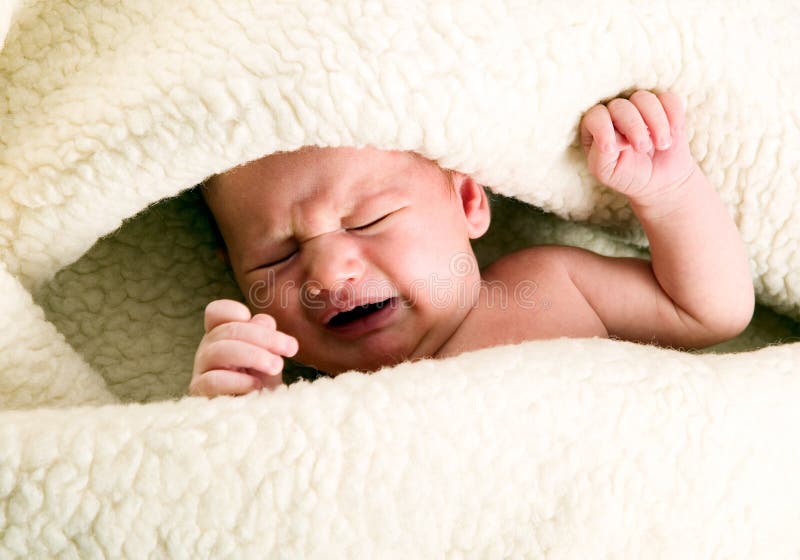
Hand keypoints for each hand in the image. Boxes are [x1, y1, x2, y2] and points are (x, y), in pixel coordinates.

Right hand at [189, 299, 298, 396]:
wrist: (261, 420)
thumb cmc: (262, 385)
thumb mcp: (269, 357)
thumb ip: (266, 337)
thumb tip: (263, 320)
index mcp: (222, 336)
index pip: (216, 312)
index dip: (236, 311)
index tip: (268, 325)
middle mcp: (208, 350)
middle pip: (227, 330)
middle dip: (264, 337)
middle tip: (291, 349)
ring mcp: (201, 371)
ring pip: (219, 351)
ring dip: (254, 355)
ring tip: (277, 365)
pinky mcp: (199, 394)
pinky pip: (212, 380)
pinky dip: (238, 381)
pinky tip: (257, 386)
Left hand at [580, 90, 695, 204]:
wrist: (660, 181)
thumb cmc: (627, 176)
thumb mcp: (606, 172)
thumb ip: (600, 154)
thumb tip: (615, 136)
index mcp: (595, 129)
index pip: (594, 116)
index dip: (602, 129)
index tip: (611, 149)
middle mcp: (615, 113)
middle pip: (620, 106)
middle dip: (633, 127)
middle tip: (642, 147)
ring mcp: (639, 107)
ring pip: (644, 98)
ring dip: (656, 122)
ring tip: (662, 144)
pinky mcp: (664, 106)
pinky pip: (669, 98)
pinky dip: (674, 115)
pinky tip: (674, 133)